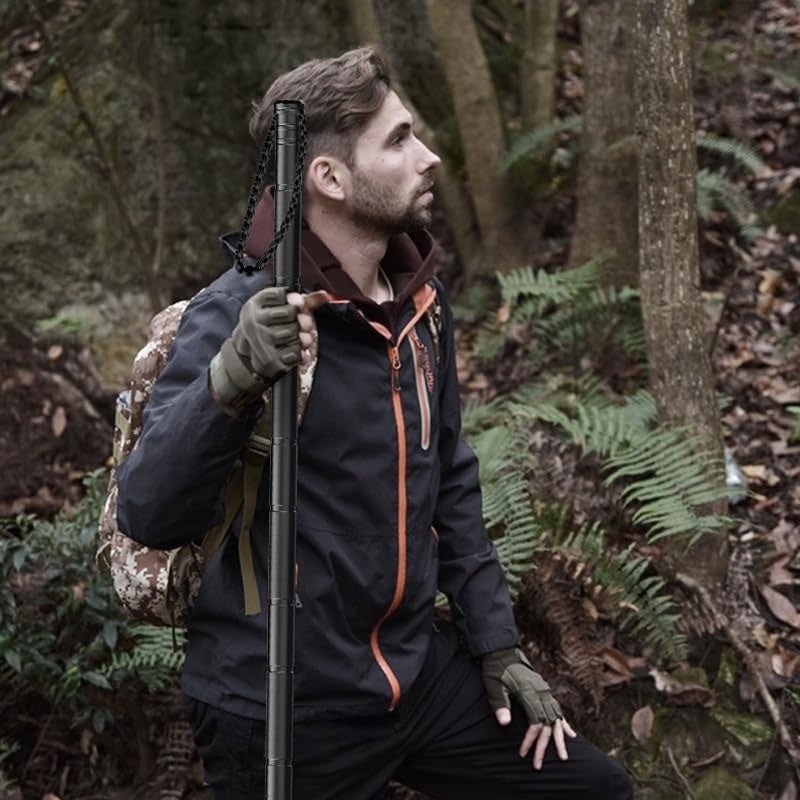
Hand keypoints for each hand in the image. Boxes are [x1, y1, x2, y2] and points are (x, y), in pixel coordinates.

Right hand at [210, 287, 326, 407]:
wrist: (251, 354)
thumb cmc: (270, 326)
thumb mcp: (280, 309)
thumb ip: (303, 301)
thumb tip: (324, 295)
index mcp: (255, 304)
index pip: (279, 295)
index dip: (294, 299)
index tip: (300, 304)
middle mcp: (254, 321)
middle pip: (289, 313)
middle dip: (301, 318)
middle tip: (306, 323)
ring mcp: (260, 340)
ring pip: (292, 332)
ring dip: (303, 335)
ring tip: (304, 337)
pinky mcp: (269, 358)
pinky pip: (294, 351)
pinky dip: (301, 351)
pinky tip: (300, 350)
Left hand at [481, 647, 576, 769]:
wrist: (502, 650)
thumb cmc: (496, 669)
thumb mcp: (494, 685)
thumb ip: (500, 703)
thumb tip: (505, 723)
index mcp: (530, 693)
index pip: (536, 723)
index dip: (531, 739)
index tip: (523, 753)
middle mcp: (541, 693)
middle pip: (547, 724)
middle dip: (544, 746)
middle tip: (538, 766)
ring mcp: (545, 691)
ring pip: (555, 719)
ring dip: (558, 739)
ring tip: (563, 757)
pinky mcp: (544, 690)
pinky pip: (557, 710)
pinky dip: (563, 723)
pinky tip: (570, 735)